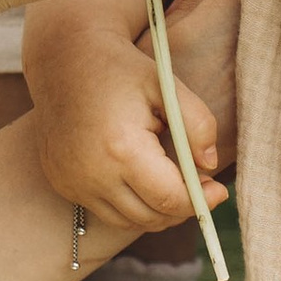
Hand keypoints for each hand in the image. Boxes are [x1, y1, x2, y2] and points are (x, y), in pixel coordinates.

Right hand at [25, 0, 228, 235]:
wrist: (64, 59)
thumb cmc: (122, 70)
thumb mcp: (167, 86)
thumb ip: (199, 125)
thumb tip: (210, 165)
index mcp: (121, 148)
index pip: (169, 199)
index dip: (200, 201)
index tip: (218, 190)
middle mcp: (92, 173)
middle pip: (151, 217)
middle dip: (182, 208)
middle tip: (200, 186)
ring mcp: (72, 182)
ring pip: (128, 221)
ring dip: (156, 210)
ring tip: (170, 181)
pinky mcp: (62, 183)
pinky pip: (104, 211)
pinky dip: (128, 204)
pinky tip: (139, 178)